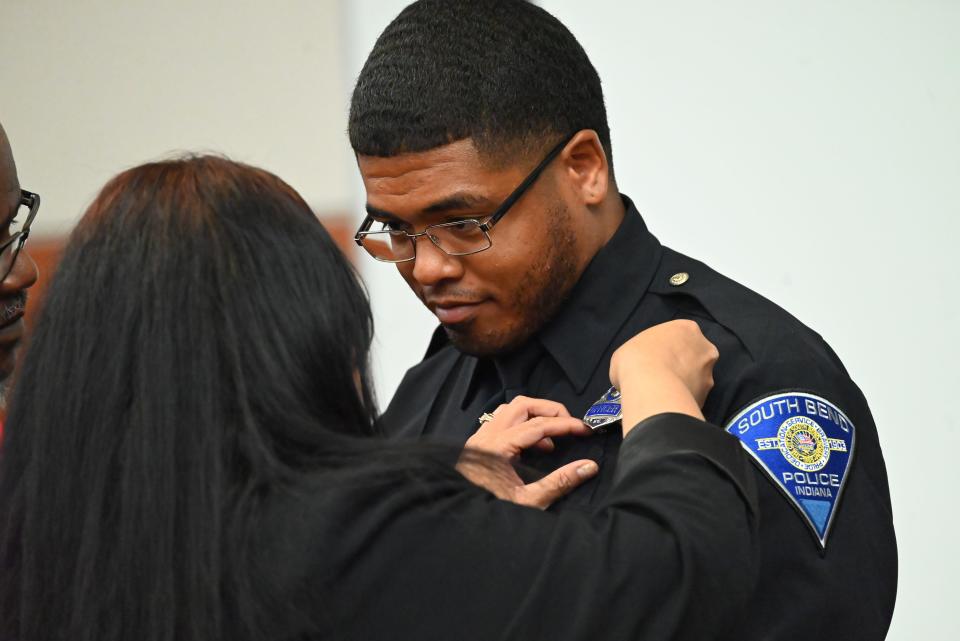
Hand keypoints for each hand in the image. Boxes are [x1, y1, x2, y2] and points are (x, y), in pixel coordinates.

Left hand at [457, 395, 598, 508]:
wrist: (460, 520)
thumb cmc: (491, 514)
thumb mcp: (529, 502)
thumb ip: (559, 482)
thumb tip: (589, 466)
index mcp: (497, 447)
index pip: (537, 424)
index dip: (565, 424)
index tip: (585, 429)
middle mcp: (486, 436)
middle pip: (522, 405)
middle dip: (550, 411)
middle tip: (570, 426)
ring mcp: (479, 438)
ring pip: (510, 410)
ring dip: (535, 416)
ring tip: (552, 439)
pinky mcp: (478, 444)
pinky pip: (502, 422)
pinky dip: (522, 425)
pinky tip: (534, 447)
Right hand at [609, 320, 718, 430]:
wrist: (649, 386)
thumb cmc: (636, 359)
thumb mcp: (628, 349)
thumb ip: (641, 356)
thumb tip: (639, 371)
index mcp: (687, 329)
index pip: (681, 336)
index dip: (668, 349)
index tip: (656, 359)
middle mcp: (705, 348)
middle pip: (695, 357)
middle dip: (682, 366)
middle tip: (661, 376)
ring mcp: (708, 374)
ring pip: (697, 380)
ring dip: (683, 385)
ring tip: (662, 394)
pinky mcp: (706, 397)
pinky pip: (692, 399)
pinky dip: (682, 402)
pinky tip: (666, 405)